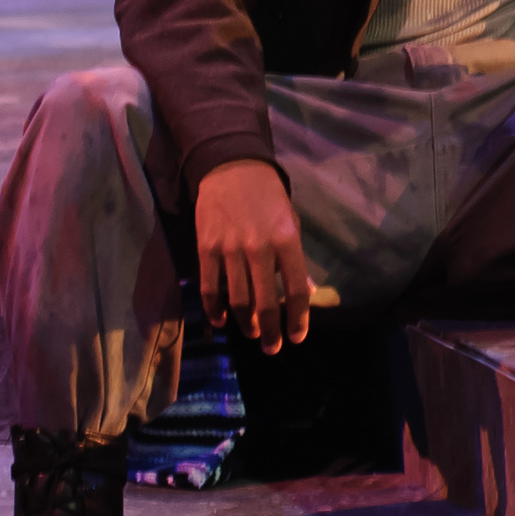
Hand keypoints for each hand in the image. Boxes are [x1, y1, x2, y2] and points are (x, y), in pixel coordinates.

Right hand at [194, 159, 312, 350]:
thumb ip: (297, 260)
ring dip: (245, 323)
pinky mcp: (206, 248)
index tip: (297, 337)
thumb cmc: (268, 198)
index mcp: (287, 240)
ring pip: (237, 300)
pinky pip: (209, 287)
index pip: (296, 290)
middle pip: (265, 302)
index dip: (298, 319)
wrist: (232, 167)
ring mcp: (230, 249)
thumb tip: (308, 294)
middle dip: (270, 331)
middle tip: (272, 347)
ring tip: (251, 333)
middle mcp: (260, 247)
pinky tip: (221, 321)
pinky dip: (215, 309)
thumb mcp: (292, 223)